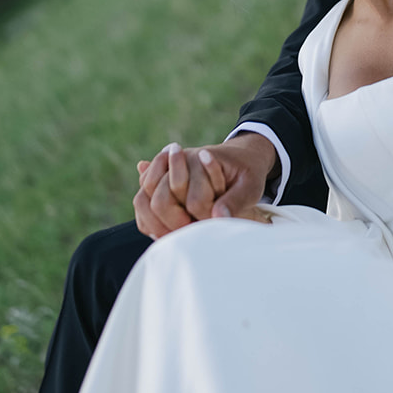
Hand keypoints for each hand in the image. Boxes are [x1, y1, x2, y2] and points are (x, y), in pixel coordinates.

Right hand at [133, 133, 278, 238]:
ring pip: (142, 200)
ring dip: (156, 224)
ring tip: (174, 236)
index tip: (211, 229)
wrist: (239, 156)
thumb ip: (235, 200)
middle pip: (161, 201)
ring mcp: (163, 169)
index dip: (203, 221)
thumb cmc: (247, 172)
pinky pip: (141, 201)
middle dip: (176, 225)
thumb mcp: (251, 185)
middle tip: (189, 234)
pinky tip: (162, 232)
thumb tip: (217, 218)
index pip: (195, 201)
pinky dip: (148, 219)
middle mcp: (177, 161)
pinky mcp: (157, 179)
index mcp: (201, 160)